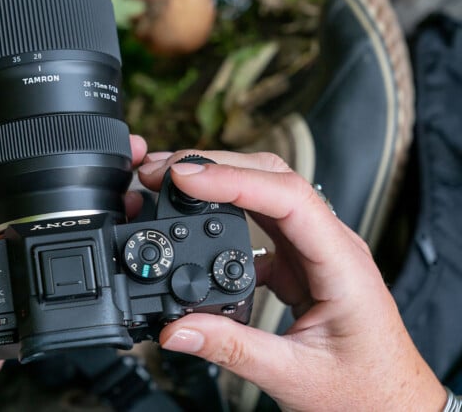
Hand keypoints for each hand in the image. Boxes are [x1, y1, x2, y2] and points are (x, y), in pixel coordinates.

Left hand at [0, 94, 148, 410]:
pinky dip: (73, 239)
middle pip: (23, 182)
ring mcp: (3, 254)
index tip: (46, 101)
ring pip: (42, 216)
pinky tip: (100, 223)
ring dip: (73, 199)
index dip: (14, 127)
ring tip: (111, 176)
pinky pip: (50, 255)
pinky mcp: (23, 284)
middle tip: (96, 139)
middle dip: (58, 160)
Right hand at [138, 150, 445, 411]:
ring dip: (214, 183)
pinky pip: (256, 224)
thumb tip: (175, 328)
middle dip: (213, 166)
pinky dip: (219, 215)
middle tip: (160, 172)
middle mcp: (329, 244)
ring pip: (261, 194)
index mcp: (342, 263)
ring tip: (167, 185)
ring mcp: (312, 249)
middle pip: (271, 177)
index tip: (183, 178)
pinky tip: (192, 224)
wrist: (392, 407)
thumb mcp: (294, 375)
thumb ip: (230, 349)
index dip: (233, 180)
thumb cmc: (365, 391)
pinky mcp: (295, 262)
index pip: (288, 197)